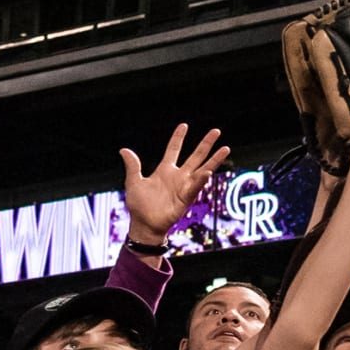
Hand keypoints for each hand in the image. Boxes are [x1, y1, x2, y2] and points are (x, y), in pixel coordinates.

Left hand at [120, 124, 230, 244]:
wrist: (144, 224)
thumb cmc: (139, 205)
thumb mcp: (134, 182)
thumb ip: (133, 166)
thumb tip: (124, 150)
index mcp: (165, 170)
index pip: (174, 149)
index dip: (178, 137)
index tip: (184, 125)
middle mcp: (178, 176)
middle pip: (195, 156)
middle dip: (206, 143)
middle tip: (216, 131)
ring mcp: (184, 186)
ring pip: (203, 169)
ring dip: (214, 160)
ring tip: (225, 148)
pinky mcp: (186, 198)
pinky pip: (195, 187)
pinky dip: (201, 180)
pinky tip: (208, 171)